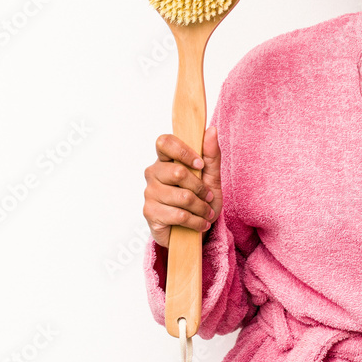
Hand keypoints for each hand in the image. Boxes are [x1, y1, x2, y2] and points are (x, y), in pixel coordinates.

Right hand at [143, 127, 222, 248]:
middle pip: (177, 172)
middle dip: (200, 187)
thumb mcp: (212, 177)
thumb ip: (211, 155)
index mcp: (166, 159)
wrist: (194, 231)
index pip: (164, 142)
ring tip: (206, 213)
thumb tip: (211, 130)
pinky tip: (200, 224)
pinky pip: (179, 215)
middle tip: (209, 196)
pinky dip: (196, 221)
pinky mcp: (150, 213)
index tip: (200, 164)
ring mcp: (149, 193)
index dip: (183, 151)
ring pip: (182, 196)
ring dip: (201, 207)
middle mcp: (154, 173)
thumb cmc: (201, 200)